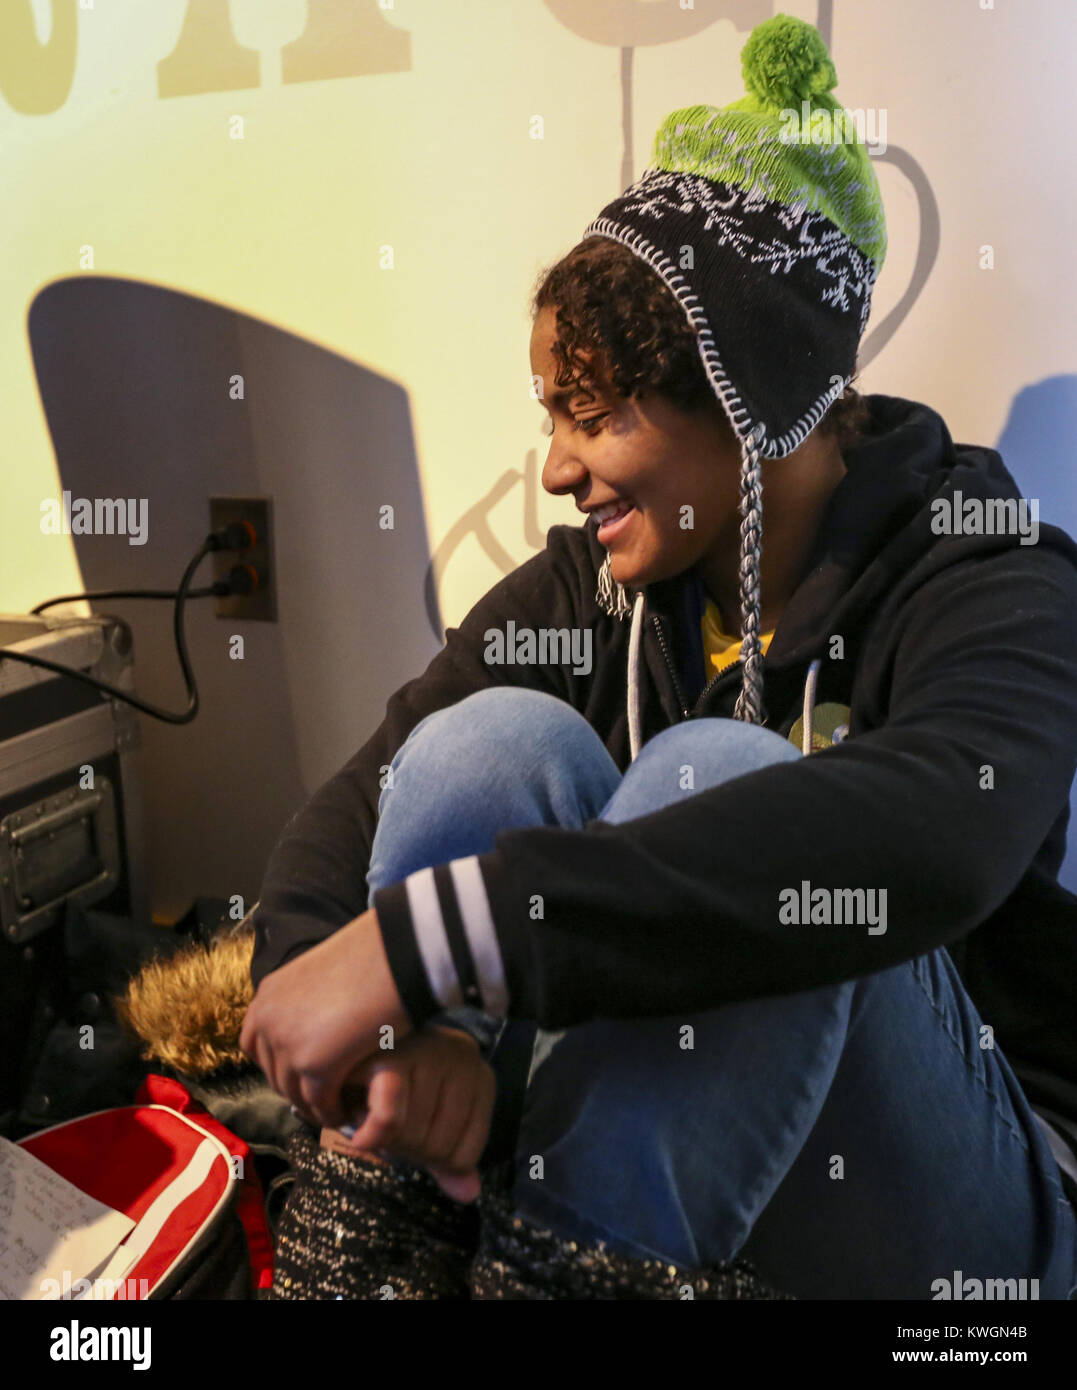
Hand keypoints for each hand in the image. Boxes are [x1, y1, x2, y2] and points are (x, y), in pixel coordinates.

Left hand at [239, 907, 409, 1128]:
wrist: (394, 954)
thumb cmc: (372, 957)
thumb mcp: (323, 975)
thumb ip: (307, 1002)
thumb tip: (315, 1025)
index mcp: (268, 995)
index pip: (254, 1044)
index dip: (277, 1063)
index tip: (300, 1073)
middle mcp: (268, 1020)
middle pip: (273, 1073)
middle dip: (296, 1089)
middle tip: (323, 1098)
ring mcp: (287, 1044)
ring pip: (294, 1093)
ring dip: (314, 1105)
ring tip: (337, 1109)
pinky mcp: (313, 1066)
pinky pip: (318, 1103)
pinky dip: (332, 1112)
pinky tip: (347, 1112)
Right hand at [337, 1026, 496, 1202]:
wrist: (342, 1047)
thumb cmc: (388, 1086)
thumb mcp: (424, 1123)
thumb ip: (446, 1158)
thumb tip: (468, 1195)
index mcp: (478, 1076)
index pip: (463, 1156)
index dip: (429, 1159)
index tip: (409, 1133)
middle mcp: (461, 1056)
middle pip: (437, 1147)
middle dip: (402, 1148)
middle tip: (384, 1123)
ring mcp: (429, 1050)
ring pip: (411, 1136)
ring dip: (381, 1140)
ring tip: (369, 1112)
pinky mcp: (391, 1054)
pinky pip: (389, 1118)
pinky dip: (371, 1136)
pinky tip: (359, 1134)